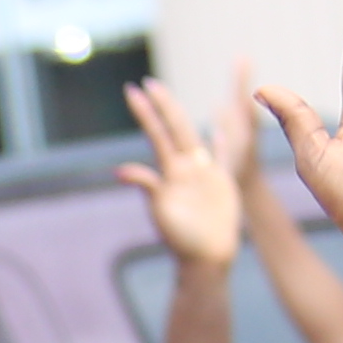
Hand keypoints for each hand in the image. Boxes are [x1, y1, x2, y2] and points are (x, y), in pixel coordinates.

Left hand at [121, 75, 243, 271]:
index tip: (133, 90)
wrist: (206, 258)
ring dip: (180, 118)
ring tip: (170, 100)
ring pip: (192, 137)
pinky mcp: (221, 183)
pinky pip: (220, 157)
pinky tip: (217, 129)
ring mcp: (202, 173)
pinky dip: (219, 144)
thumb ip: (147, 185)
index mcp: (171, 172)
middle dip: (162, 105)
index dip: (146, 112)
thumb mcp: (161, 209)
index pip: (157, 134)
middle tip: (148, 83)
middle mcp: (185, 168)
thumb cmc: (182, 240)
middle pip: (174, 128)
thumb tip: (121, 170)